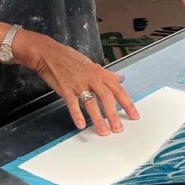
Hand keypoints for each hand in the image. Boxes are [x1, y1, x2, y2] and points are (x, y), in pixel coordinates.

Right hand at [15, 30, 138, 134]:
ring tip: (103, 131)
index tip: (134, 115)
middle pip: (107, 98)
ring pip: (91, 102)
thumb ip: (107, 74)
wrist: (50, 53)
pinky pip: (72, 103)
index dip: (127, 103)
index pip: (118, 89)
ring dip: (98, 119)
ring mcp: (78, 83)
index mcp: (100, 73)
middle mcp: (91, 78)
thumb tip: (120, 79)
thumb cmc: (70, 58)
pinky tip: (81, 124)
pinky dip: (77, 114)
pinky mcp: (65, 88)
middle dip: (114, 114)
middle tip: (118, 129)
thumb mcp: (92, 64)